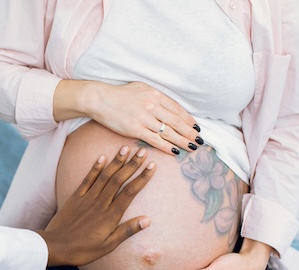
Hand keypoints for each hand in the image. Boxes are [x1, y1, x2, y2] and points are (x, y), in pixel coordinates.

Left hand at [38, 145, 155, 266]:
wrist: (56, 246)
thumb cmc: (83, 250)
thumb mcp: (108, 245)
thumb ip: (127, 231)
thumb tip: (147, 220)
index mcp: (111, 215)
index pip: (130, 192)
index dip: (142, 178)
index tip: (152, 165)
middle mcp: (101, 203)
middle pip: (119, 180)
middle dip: (132, 164)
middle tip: (142, 151)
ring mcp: (87, 198)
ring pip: (105, 176)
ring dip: (116, 161)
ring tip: (126, 148)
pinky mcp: (76, 197)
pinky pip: (87, 179)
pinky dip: (95, 168)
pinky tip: (102, 157)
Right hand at [53, 80, 202, 154]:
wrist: (100, 99)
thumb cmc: (119, 94)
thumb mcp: (141, 88)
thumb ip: (155, 97)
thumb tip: (168, 107)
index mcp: (155, 94)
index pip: (177, 109)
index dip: (188, 120)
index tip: (196, 128)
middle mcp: (152, 105)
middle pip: (176, 122)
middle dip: (189, 132)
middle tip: (199, 141)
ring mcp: (144, 118)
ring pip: (168, 132)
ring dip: (182, 141)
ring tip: (191, 147)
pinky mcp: (135, 129)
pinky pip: (155, 140)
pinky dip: (167, 146)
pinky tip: (175, 152)